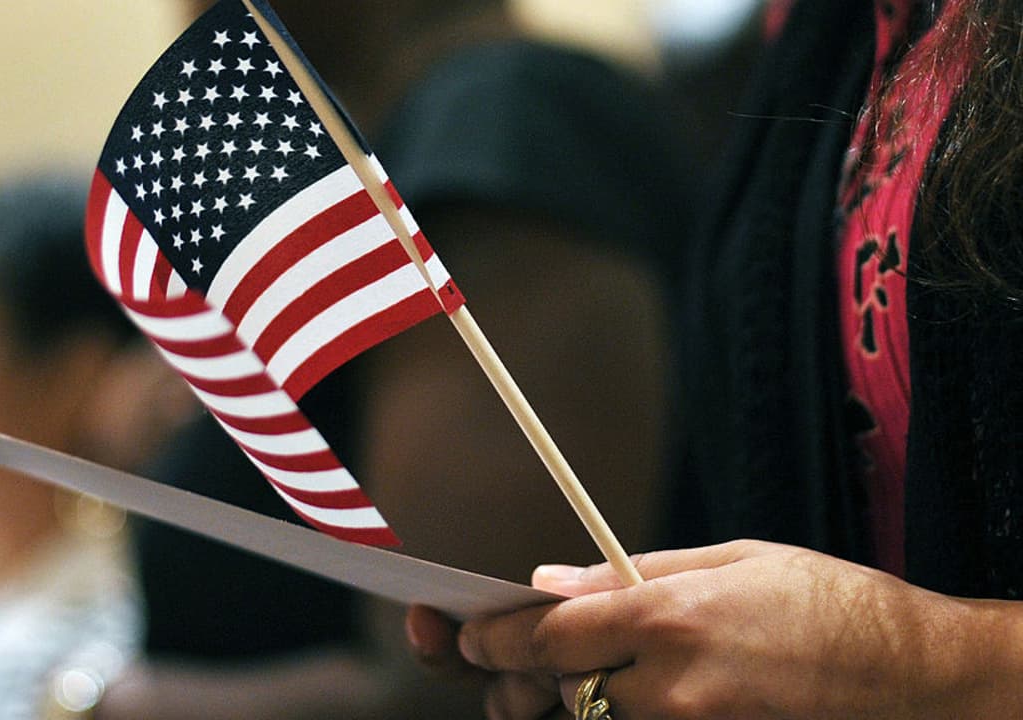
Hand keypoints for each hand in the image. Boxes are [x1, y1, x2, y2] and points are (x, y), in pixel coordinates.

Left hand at [454, 540, 1019, 718]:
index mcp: (667, 617)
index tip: (465, 635)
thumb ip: (626, 577)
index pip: (544, 635)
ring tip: (560, 677)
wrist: (912, 676)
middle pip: (554, 688)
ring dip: (565, 700)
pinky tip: (616, 694)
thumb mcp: (728, 559)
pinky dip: (613, 717)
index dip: (491, 638)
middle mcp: (669, 687)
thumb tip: (550, 583)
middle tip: (501, 664)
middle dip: (519, 675)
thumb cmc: (825, 601)